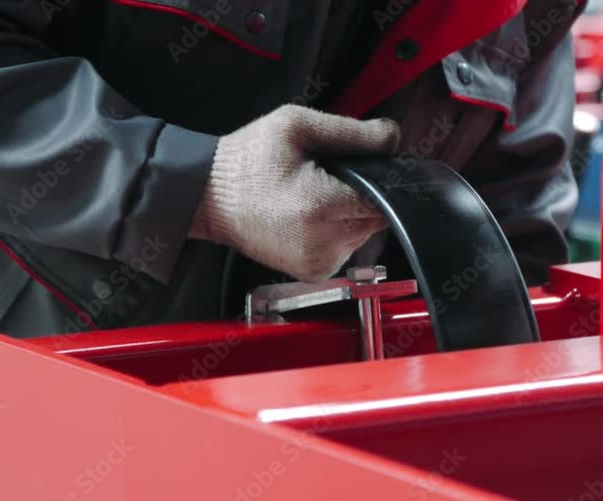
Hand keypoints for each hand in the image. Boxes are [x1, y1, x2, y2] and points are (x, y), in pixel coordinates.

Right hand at [189, 105, 399, 281]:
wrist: (209, 198)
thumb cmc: (247, 161)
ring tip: (314, 196)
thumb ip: (351, 132)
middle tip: (327, 177)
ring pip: (364, 234)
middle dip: (361, 195)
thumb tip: (393, 137)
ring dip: (351, 214)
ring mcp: (319, 263)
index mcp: (322, 206)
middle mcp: (324, 242)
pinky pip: (345, 248)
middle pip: (376, 217)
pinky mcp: (314, 272)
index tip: (360, 166)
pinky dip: (337, 231)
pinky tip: (309, 216)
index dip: (380, 179)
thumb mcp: (296, 126)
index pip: (384, 198)